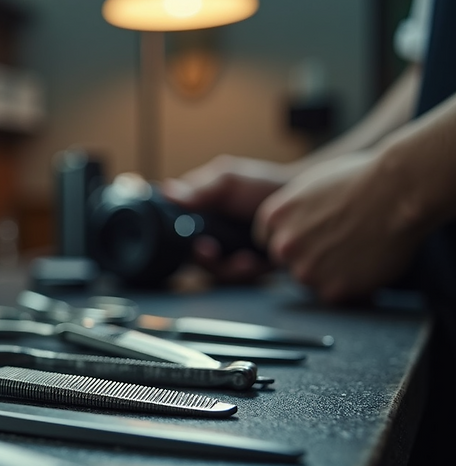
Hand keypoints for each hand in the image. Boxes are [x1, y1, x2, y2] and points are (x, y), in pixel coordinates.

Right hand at [162, 155, 286, 282]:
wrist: (307, 202)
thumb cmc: (266, 184)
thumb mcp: (230, 180)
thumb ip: (200, 189)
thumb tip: (167, 191)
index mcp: (199, 209)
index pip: (175, 229)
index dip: (176, 240)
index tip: (191, 240)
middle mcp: (210, 232)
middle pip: (192, 256)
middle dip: (204, 259)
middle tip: (210, 251)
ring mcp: (228, 249)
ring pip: (214, 270)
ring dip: (226, 269)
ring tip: (243, 260)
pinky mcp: (246, 264)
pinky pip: (236, 277)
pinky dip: (244, 273)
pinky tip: (255, 262)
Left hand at [254, 152, 425, 302]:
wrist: (396, 191)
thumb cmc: (362, 179)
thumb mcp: (310, 186)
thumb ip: (293, 212)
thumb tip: (292, 228)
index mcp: (274, 217)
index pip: (270, 241)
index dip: (294, 239)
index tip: (313, 236)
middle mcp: (283, 246)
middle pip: (288, 263)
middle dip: (309, 256)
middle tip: (341, 244)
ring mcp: (305, 270)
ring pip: (311, 280)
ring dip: (330, 273)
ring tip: (359, 250)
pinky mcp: (331, 289)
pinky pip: (336, 295)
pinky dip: (350, 287)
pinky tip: (368, 264)